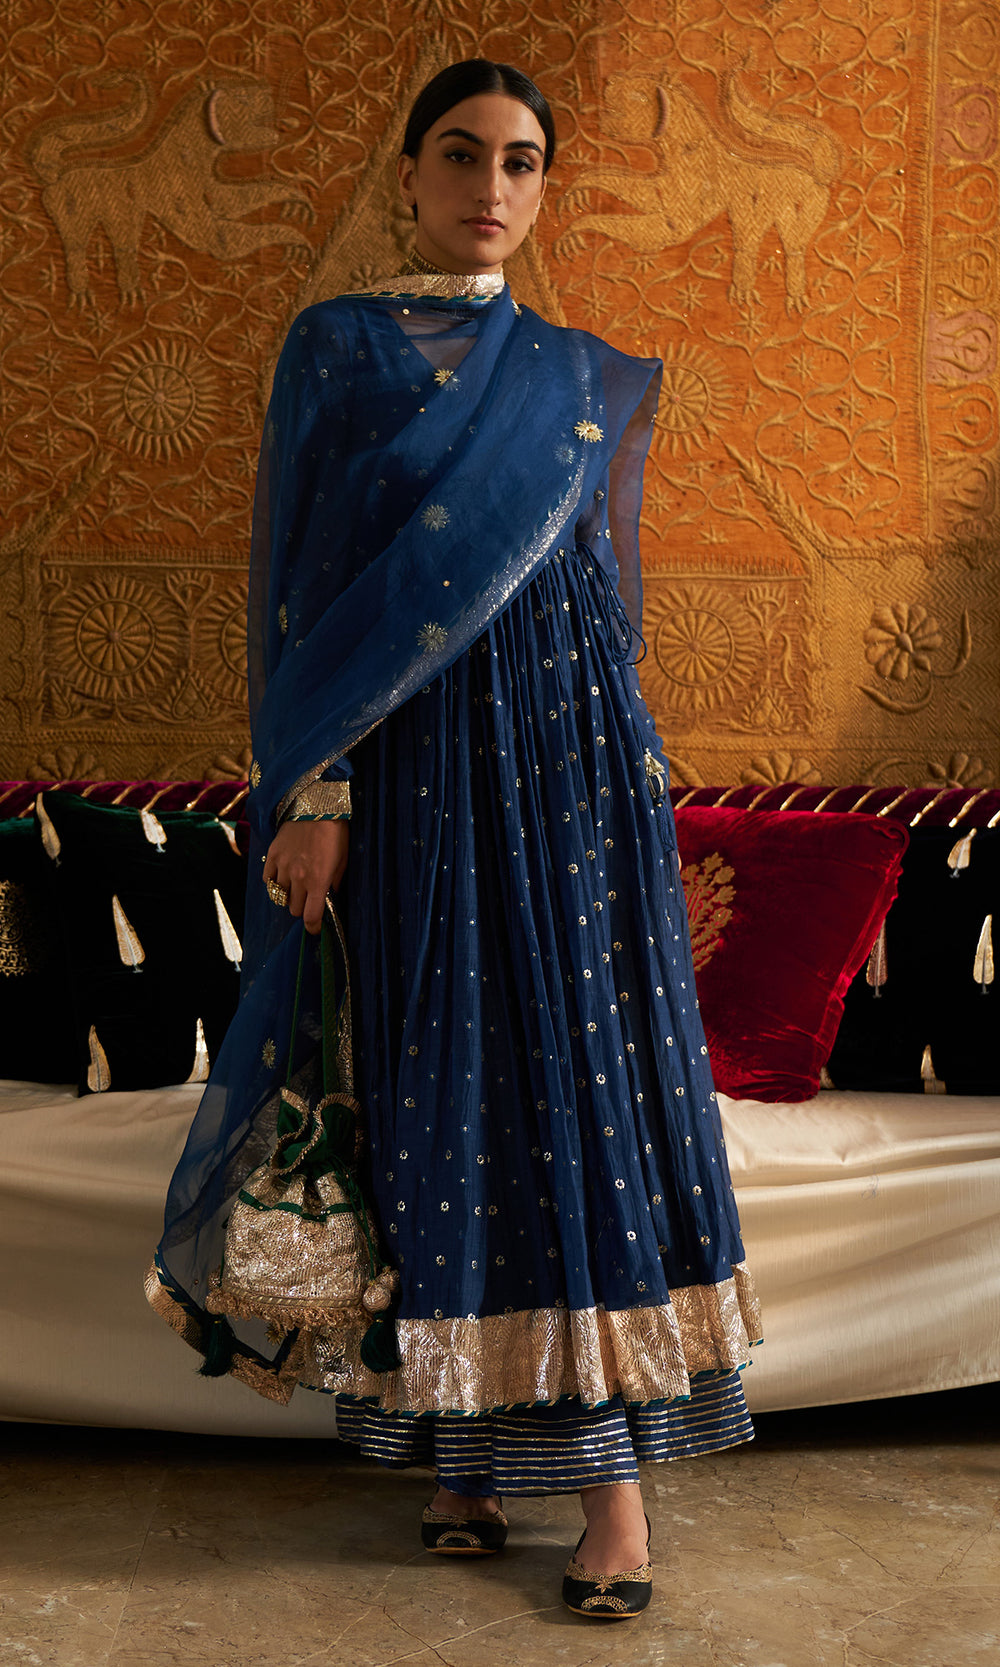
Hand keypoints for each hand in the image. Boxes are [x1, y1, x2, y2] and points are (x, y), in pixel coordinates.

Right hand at [262, 819, 348, 934]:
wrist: (316, 806)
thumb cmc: (335, 832)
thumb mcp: (343, 859)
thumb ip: (336, 881)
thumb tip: (331, 894)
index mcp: (318, 881)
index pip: (311, 916)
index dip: (313, 927)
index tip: (315, 928)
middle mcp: (298, 878)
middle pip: (294, 909)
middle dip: (302, 908)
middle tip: (308, 900)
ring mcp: (283, 867)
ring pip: (280, 896)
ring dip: (288, 895)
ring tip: (296, 886)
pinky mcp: (272, 856)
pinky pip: (268, 879)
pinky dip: (274, 882)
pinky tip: (283, 876)